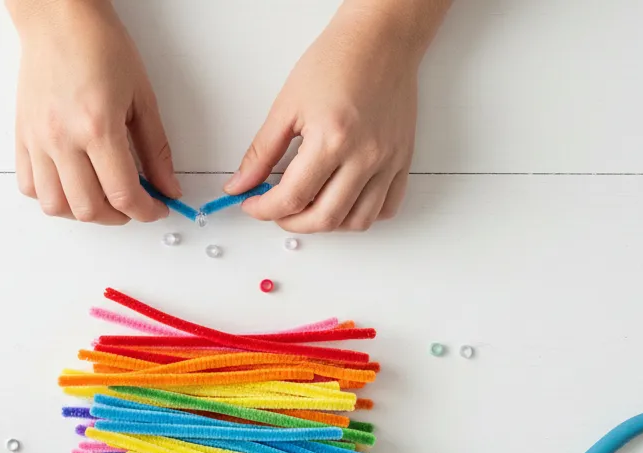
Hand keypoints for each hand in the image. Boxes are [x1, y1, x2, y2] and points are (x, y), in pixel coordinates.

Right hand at [6, 0, 178, 223]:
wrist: (58, 17)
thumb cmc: (99, 46)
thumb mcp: (141, 97)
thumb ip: (156, 150)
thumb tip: (168, 188)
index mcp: (97, 127)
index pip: (123, 194)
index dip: (146, 212)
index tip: (156, 209)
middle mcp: (63, 138)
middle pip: (89, 209)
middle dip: (117, 217)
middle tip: (131, 204)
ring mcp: (38, 140)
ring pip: (56, 206)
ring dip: (82, 212)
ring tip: (100, 197)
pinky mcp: (23, 137)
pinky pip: (30, 187)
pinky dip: (52, 197)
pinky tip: (71, 184)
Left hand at [228, 1, 447, 232]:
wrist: (381, 38)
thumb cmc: (337, 61)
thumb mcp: (287, 105)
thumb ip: (261, 152)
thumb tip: (240, 185)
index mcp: (332, 139)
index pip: (292, 198)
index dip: (264, 209)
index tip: (252, 204)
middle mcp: (364, 155)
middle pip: (324, 218)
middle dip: (292, 223)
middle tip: (277, 211)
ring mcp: (387, 161)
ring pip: (357, 221)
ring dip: (327, 224)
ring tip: (309, 206)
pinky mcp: (402, 160)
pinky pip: (388, 208)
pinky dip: (362, 215)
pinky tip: (344, 200)